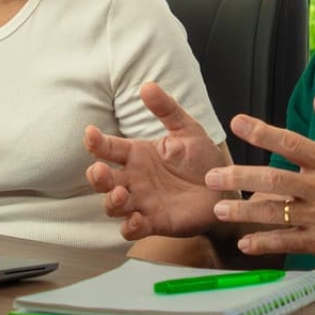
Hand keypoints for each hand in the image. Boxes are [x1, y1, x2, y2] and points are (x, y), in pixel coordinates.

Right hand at [84, 82, 230, 239]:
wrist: (224, 186)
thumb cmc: (201, 157)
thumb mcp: (187, 129)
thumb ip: (167, 110)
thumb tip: (147, 86)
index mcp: (137, 155)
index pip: (108, 148)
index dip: (96, 142)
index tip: (91, 133)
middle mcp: (134, 179)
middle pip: (103, 180)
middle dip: (97, 176)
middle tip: (100, 170)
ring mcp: (142, 202)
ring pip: (113, 206)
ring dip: (111, 202)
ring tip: (121, 194)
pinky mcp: (154, 222)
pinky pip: (133, 229)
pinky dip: (130, 227)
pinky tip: (135, 219)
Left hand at [205, 93, 314, 267]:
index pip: (291, 143)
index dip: (263, 132)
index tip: (238, 123)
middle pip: (274, 180)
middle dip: (240, 177)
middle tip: (212, 177)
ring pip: (275, 213)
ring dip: (243, 213)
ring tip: (219, 210)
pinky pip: (287, 242)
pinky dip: (264, 243)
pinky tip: (245, 243)